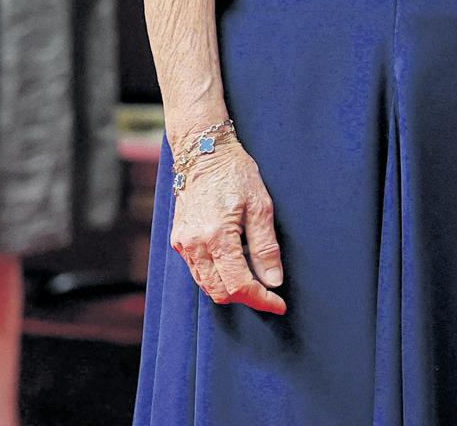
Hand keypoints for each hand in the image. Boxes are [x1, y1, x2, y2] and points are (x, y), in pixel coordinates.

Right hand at [169, 139, 284, 314]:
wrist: (203, 153)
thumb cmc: (236, 174)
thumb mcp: (260, 206)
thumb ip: (266, 247)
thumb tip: (273, 281)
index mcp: (217, 236)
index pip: (239, 284)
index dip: (260, 299)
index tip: (278, 304)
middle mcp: (195, 244)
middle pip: (220, 292)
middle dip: (246, 298)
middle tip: (268, 293)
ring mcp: (183, 244)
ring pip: (206, 285)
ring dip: (230, 289)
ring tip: (254, 279)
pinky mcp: (178, 240)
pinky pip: (197, 271)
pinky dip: (216, 277)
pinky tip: (234, 265)